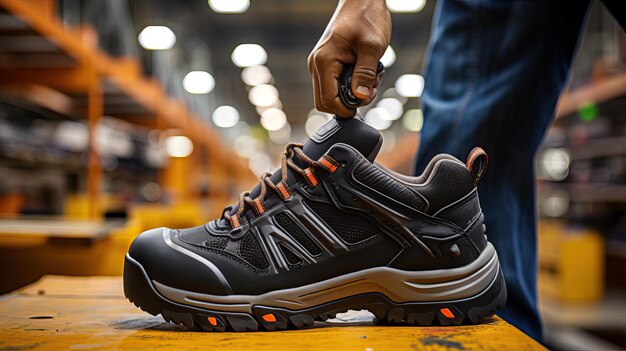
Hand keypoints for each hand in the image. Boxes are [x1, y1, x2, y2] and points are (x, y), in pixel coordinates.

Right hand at [308, 0, 390, 116]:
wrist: (362, 0)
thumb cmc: (367, 18)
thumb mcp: (372, 47)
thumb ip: (365, 74)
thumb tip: (360, 97)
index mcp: (324, 62)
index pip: (328, 101)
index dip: (347, 109)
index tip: (366, 99)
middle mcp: (317, 65)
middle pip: (326, 102)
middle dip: (348, 103)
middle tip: (370, 89)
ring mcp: (320, 65)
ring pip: (331, 95)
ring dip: (351, 94)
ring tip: (371, 78)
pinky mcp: (328, 64)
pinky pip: (335, 85)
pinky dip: (350, 86)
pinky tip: (365, 74)